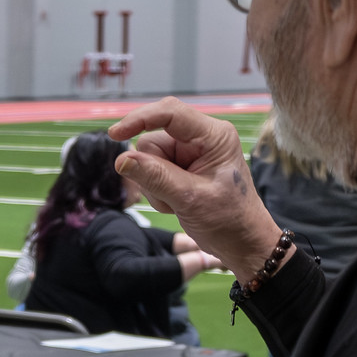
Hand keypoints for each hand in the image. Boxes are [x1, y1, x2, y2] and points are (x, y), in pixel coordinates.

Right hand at [108, 98, 283, 285]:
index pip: (170, 113)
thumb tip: (121, 160)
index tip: (115, 134)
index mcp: (214, 136)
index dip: (139, 119)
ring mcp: (191, 153)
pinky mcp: (182, 167)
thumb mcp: (190, 199)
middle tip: (169, 195)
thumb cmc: (229, 220)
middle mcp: (202, 138)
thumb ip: (155, 177)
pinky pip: (152, 171)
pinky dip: (156, 190)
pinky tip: (175, 202)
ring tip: (176, 202)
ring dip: (154, 184)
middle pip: (153, 140)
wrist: (241, 242)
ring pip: (148, 158)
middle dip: (152, 169)